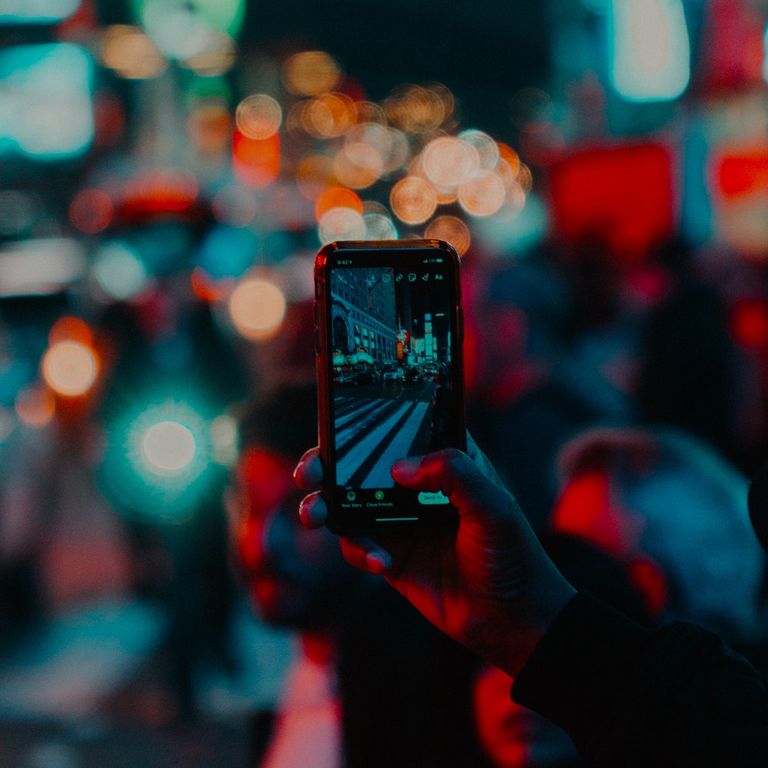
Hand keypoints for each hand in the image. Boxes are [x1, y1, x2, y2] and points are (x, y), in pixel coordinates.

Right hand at [294, 437, 575, 676]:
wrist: (512, 620)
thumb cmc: (513, 555)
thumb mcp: (494, 506)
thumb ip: (454, 474)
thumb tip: (399, 467)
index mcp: (445, 461)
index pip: (402, 427)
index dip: (368, 418)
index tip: (337, 417)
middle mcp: (417, 486)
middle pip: (362, 463)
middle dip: (327, 463)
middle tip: (309, 471)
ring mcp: (400, 520)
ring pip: (349, 502)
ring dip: (324, 505)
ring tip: (315, 515)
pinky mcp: (390, 554)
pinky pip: (358, 544)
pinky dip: (359, 551)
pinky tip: (381, 563)